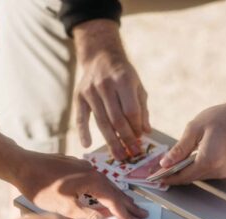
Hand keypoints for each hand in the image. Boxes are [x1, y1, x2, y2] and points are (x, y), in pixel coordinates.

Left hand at [14, 152, 147, 218]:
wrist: (21, 164)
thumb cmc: (40, 185)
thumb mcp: (63, 205)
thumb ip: (86, 215)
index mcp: (92, 180)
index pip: (114, 200)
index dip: (125, 214)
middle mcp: (92, 171)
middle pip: (115, 191)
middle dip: (129, 204)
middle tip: (143, 215)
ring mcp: (84, 167)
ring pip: (107, 185)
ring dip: (119, 197)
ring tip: (130, 206)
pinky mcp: (76, 167)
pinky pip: (98, 181)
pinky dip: (107, 191)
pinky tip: (106, 195)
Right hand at [73, 20, 150, 160]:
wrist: (101, 56)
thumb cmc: (123, 75)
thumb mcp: (137, 86)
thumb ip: (142, 109)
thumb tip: (146, 132)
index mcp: (124, 80)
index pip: (131, 111)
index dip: (136, 127)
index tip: (140, 140)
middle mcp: (106, 85)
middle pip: (117, 119)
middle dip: (126, 139)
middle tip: (132, 154)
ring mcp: (90, 91)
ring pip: (102, 122)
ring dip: (111, 141)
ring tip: (119, 156)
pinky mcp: (79, 96)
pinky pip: (81, 117)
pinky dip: (83, 132)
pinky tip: (87, 145)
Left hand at [159, 92, 225, 184]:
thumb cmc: (224, 117)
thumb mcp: (195, 128)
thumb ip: (179, 149)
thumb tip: (165, 163)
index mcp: (208, 160)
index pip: (182, 176)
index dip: (167, 177)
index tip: (155, 176)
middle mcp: (218, 170)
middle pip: (191, 178)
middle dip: (175, 174)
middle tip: (161, 168)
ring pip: (200, 176)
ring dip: (187, 171)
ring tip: (175, 162)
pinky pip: (210, 173)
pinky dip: (199, 167)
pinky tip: (193, 158)